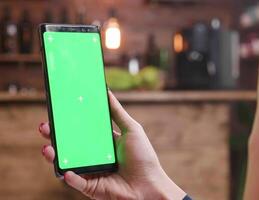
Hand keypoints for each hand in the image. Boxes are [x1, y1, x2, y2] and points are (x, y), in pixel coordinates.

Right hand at [38, 91, 185, 199]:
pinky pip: (76, 182)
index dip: (67, 122)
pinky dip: (70, 177)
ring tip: (48, 148)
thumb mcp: (131, 129)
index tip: (57, 111)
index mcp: (102, 143)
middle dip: (54, 137)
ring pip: (67, 163)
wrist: (150, 185)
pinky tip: (66, 170)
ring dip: (54, 156)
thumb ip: (117, 112)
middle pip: (69, 145)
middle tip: (45, 127)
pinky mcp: (91, 187)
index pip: (80, 130)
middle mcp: (93, 156)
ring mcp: (90, 171)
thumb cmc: (143, 157)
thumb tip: (106, 92)